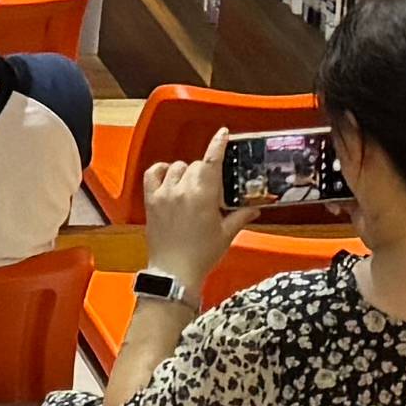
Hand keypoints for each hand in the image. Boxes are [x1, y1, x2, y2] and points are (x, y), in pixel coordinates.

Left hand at [133, 137, 232, 295]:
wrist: (175, 272)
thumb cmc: (203, 254)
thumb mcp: (226, 234)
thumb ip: (240, 216)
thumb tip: (255, 208)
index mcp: (204, 196)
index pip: (211, 161)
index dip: (217, 144)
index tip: (222, 133)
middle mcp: (183, 189)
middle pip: (196, 165)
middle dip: (206, 173)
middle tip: (211, 190)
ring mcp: (164, 193)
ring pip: (177, 167)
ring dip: (186, 173)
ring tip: (192, 188)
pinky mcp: (150, 200)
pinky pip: (152, 173)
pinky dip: (161, 170)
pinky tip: (169, 176)